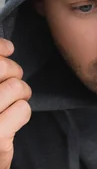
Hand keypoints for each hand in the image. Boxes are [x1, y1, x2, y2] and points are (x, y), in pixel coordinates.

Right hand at [0, 39, 31, 168]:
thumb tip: (8, 47)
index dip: (0, 48)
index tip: (8, 49)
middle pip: (2, 68)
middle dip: (14, 71)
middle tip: (13, 80)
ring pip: (15, 87)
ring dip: (21, 93)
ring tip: (15, 101)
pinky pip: (22, 109)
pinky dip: (22, 113)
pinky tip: (11, 121)